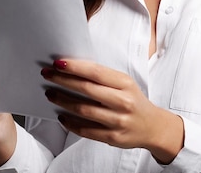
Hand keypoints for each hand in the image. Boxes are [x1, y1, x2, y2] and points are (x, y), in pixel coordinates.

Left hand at [41, 59, 183, 163]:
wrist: (152, 126)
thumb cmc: (134, 100)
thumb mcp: (125, 84)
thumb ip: (103, 78)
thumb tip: (73, 69)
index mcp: (125, 83)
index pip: (96, 72)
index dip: (75, 67)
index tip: (58, 63)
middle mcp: (123, 101)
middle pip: (87, 89)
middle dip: (63, 80)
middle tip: (47, 75)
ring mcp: (118, 120)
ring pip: (83, 109)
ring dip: (63, 101)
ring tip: (50, 94)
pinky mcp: (113, 137)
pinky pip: (86, 130)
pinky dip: (70, 123)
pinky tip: (61, 116)